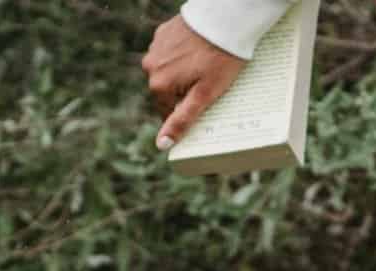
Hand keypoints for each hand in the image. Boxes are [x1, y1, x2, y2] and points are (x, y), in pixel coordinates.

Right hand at [142, 15, 246, 150]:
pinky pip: (170, 52)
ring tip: (205, 65)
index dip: (187, 111)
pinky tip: (199, 50)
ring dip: (182, 72)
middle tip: (208, 82)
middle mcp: (150, 66)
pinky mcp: (163, 33)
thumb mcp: (204, 96)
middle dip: (184, 90)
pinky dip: (182, 55)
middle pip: (167, 90)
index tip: (203, 104)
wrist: (226, 21)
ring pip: (168, 71)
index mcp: (158, 85)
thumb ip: (182, 120)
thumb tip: (161, 145)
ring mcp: (155, 48)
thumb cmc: (220, 60)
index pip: (167, 111)